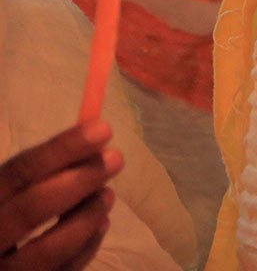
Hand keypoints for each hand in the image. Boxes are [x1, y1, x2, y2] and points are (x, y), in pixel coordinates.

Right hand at [0, 122, 119, 270]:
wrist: (0, 256)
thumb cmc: (6, 217)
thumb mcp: (12, 191)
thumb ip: (41, 172)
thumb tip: (93, 140)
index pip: (17, 172)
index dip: (60, 150)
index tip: (101, 130)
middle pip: (30, 209)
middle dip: (79, 181)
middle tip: (115, 158)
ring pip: (47, 250)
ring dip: (86, 217)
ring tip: (108, 194)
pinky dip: (86, 247)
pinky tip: (101, 224)